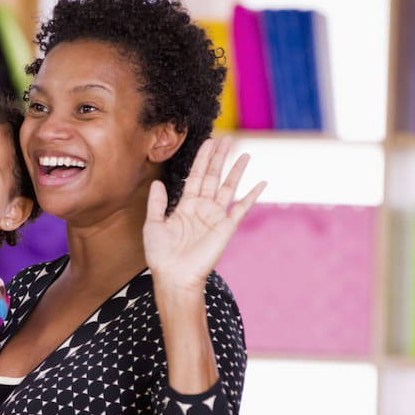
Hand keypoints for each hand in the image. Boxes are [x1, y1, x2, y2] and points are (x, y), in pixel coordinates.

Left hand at [143, 137, 265, 293]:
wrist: (174, 276)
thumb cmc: (161, 255)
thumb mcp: (153, 224)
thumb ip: (157, 203)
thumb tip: (157, 182)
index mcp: (185, 206)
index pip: (195, 176)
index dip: (202, 159)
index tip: (208, 142)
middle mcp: (202, 208)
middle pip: (213, 176)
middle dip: (219, 158)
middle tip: (227, 139)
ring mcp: (215, 217)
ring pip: (228, 187)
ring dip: (236, 170)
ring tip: (244, 153)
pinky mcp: (226, 227)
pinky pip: (241, 208)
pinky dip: (252, 196)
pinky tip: (261, 183)